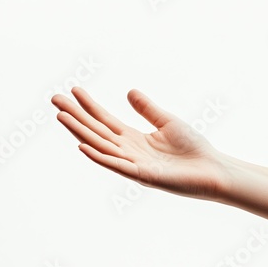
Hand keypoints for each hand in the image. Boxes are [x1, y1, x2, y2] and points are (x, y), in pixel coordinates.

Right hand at [51, 87, 228, 199]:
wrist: (212, 168)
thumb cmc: (193, 148)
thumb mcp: (167, 121)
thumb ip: (148, 109)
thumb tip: (129, 91)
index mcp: (134, 139)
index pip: (105, 120)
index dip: (89, 106)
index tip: (73, 90)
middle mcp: (129, 152)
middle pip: (96, 131)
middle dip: (76, 116)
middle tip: (54, 99)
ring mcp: (133, 164)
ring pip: (101, 146)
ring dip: (80, 132)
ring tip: (61, 115)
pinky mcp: (142, 176)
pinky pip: (116, 165)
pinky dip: (98, 156)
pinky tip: (82, 145)